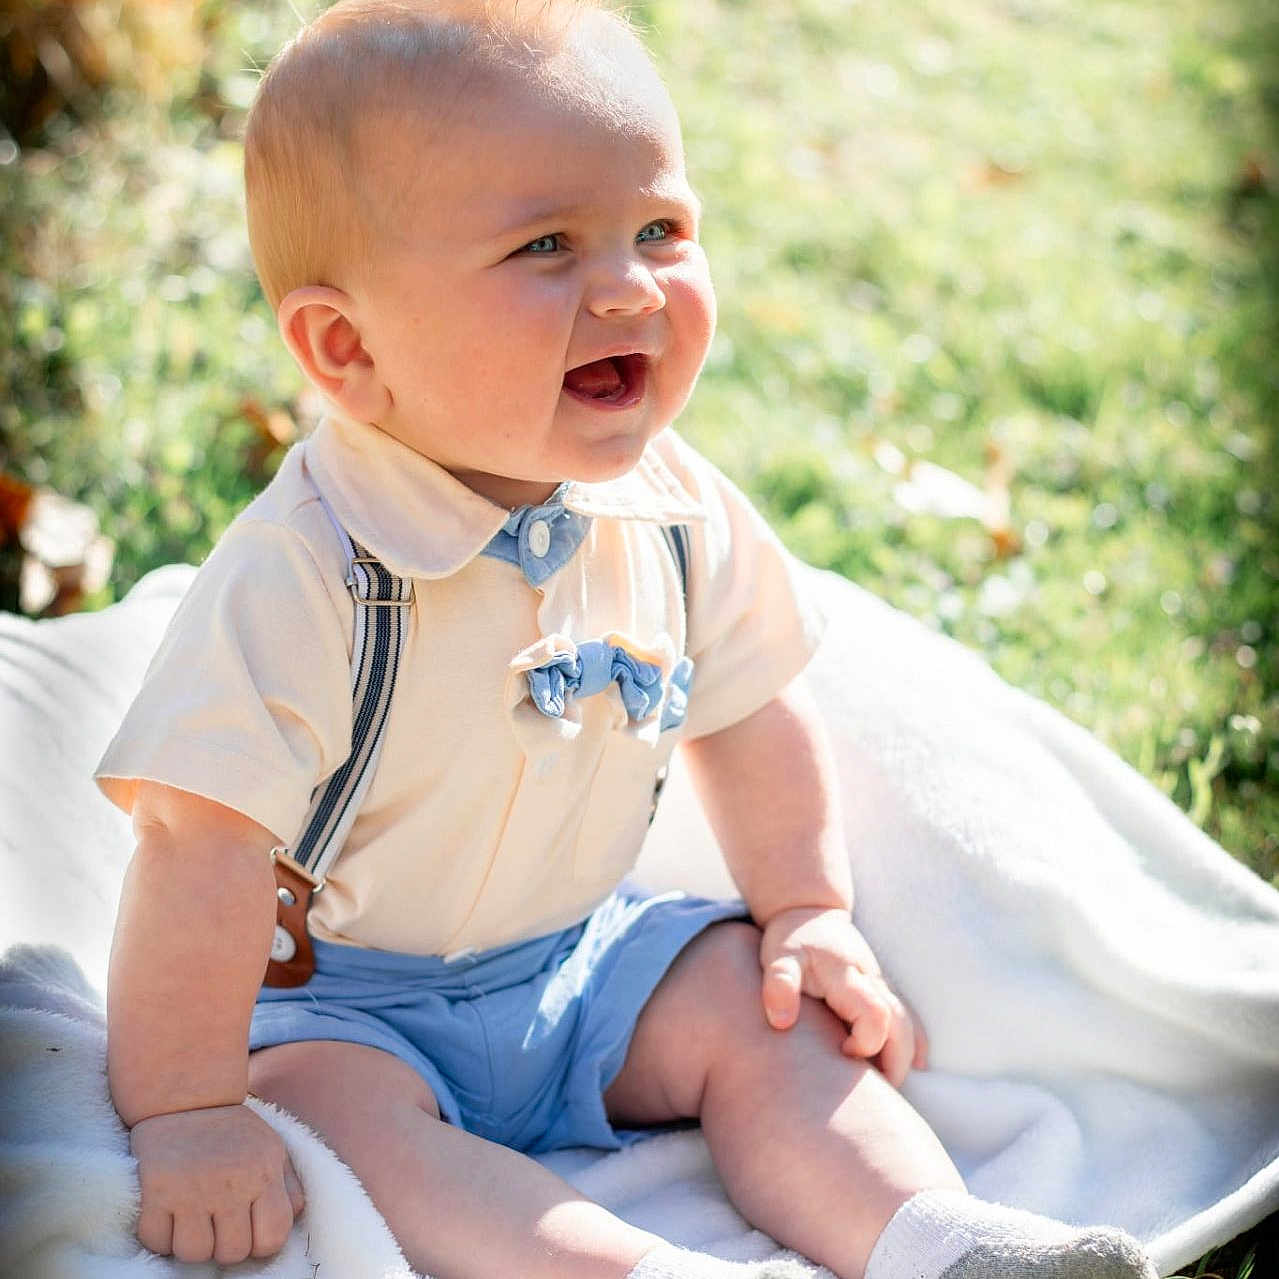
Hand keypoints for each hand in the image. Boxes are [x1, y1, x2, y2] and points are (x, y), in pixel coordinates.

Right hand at [129, 1103, 304, 1264]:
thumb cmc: (233, 1132)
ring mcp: (192, 1188)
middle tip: (218, 1223)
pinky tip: (169, 1215)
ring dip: (192, 1244)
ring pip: (193, 1253)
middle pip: (231, 1253)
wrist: (187, 1099)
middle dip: (225, 1245)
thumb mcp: (272, 1150)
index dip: (260, 1244)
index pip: (272, 1237)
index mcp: (263, 1172)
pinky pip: (157, 1242)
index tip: (248, 1231)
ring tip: (193, 1220)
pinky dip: (160, 1237)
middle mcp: (231, 1182)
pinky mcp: (156, 1190)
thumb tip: (291, 1222)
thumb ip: (288, 1188)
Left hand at [758, 906, 926, 1086]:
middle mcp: (871, 980)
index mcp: (846, 976)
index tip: (844, 1052)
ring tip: (890, 1082)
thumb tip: (782, 1023)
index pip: (875, 1014)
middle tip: (877, 1087)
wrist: (807, 911)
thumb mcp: (778, 956)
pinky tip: (917, 1062)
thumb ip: (779, 984)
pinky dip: (916, 1040)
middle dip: (897, 1061)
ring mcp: (879, 983)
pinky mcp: (880, 987)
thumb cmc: (791, 938)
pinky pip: (908, 1015)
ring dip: (906, 1053)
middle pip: (902, 1024)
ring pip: (909, 1021)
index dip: (868, 1042)